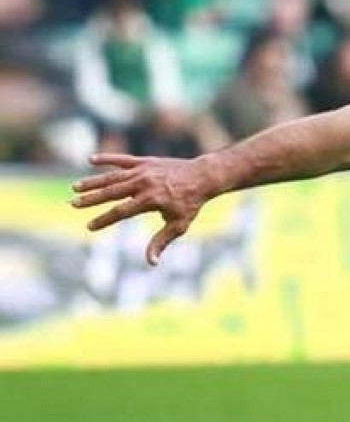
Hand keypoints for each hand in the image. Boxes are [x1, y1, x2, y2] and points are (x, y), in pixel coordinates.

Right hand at [70, 153, 213, 265]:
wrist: (204, 176)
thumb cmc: (191, 203)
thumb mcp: (178, 225)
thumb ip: (161, 241)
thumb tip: (151, 263)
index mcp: (150, 200)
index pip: (121, 212)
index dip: (104, 220)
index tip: (89, 226)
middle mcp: (144, 184)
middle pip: (112, 192)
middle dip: (91, 199)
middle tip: (72, 204)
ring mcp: (143, 171)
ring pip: (113, 176)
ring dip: (93, 182)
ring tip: (75, 187)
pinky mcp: (146, 161)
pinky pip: (123, 160)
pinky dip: (107, 158)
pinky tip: (91, 160)